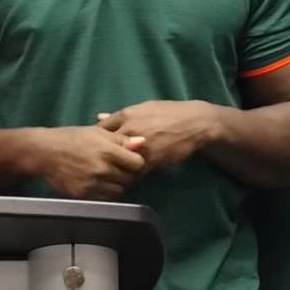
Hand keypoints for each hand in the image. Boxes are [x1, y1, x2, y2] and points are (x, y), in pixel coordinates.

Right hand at [26, 126, 146, 199]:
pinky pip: (106, 198)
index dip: (135, 161)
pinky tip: (99, 183)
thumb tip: (143, 142)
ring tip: (109, 176)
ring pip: (119, 190)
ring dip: (118, 184)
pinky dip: (106, 192)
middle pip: (130, 179)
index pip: (138, 163)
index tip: (129, 159)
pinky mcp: (85, 194)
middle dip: (127, 174)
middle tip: (119, 168)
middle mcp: (102, 169)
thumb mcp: (96, 132)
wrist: (44, 152)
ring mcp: (93, 184)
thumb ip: (121, 139)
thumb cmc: (71, 138)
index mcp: (107, 150)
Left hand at [96, 100, 222, 173]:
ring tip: (110, 175)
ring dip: (114, 170)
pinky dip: (129, 177)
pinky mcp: (151, 161)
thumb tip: (98, 118)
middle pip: (105, 148)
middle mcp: (129, 130)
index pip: (99, 130)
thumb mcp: (142, 108)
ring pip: (118, 163)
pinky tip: (126, 180)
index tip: (94, 147)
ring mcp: (140, 147)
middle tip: (98, 164)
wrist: (194, 123)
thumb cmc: (167, 113)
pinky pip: (134, 173)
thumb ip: (119, 116)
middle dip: (101, 157)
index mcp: (125, 116)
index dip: (95, 140)